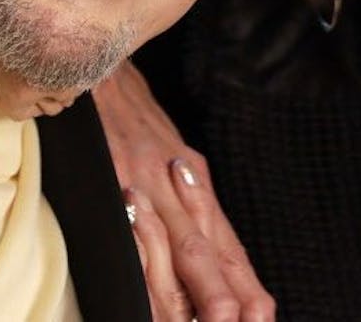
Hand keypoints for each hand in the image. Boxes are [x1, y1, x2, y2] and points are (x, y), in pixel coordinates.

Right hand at [95, 62, 275, 320]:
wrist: (101, 63)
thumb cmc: (133, 114)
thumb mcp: (171, 153)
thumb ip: (189, 201)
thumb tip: (211, 250)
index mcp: (196, 181)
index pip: (227, 245)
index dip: (245, 285)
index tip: (260, 315)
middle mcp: (179, 183)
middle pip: (208, 253)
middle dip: (226, 298)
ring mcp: (147, 180)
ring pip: (178, 246)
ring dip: (191, 294)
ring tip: (209, 320)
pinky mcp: (115, 173)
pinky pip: (132, 228)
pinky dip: (143, 263)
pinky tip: (145, 290)